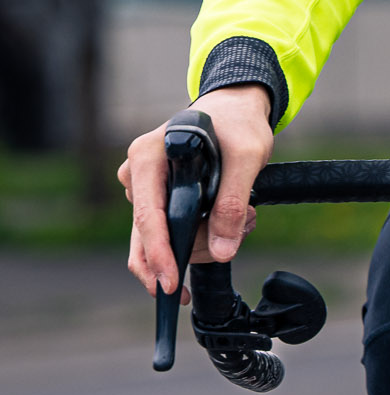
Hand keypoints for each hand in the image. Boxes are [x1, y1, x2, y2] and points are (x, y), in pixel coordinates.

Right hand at [120, 85, 275, 293]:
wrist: (235, 110)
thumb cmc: (238, 123)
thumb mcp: (246, 156)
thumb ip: (232, 202)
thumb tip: (222, 251)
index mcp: (147, 158)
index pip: (147, 216)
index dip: (159, 254)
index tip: (170, 284)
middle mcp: (137, 175)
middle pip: (149, 237)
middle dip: (190, 251)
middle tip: (230, 242)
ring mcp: (146, 190)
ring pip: (164, 241)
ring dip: (202, 244)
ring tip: (243, 219)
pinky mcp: (158, 201)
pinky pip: (171, 235)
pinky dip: (200, 239)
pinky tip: (228, 226)